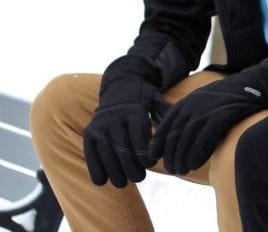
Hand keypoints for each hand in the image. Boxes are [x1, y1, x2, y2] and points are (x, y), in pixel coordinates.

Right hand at [83, 56, 169, 187]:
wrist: (120, 86)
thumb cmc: (144, 99)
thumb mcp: (156, 100)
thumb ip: (166, 116)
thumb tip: (177, 132)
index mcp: (134, 111)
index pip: (139, 136)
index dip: (145, 153)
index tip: (151, 164)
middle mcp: (114, 117)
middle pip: (122, 147)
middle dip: (130, 166)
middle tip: (139, 178)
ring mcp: (99, 125)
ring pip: (106, 152)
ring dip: (114, 171)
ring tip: (123, 183)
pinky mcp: (89, 132)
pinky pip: (90, 153)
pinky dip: (95, 167)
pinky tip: (102, 181)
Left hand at [147, 70, 267, 174]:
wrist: (252, 86)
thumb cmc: (225, 99)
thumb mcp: (202, 102)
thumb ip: (187, 116)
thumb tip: (171, 138)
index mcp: (185, 103)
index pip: (164, 126)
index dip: (157, 144)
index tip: (153, 158)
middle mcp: (192, 106)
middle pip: (174, 136)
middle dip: (170, 155)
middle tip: (172, 169)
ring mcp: (206, 111)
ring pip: (187, 139)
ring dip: (182, 158)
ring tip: (182, 170)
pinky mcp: (220, 116)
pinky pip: (204, 139)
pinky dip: (197, 154)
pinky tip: (195, 164)